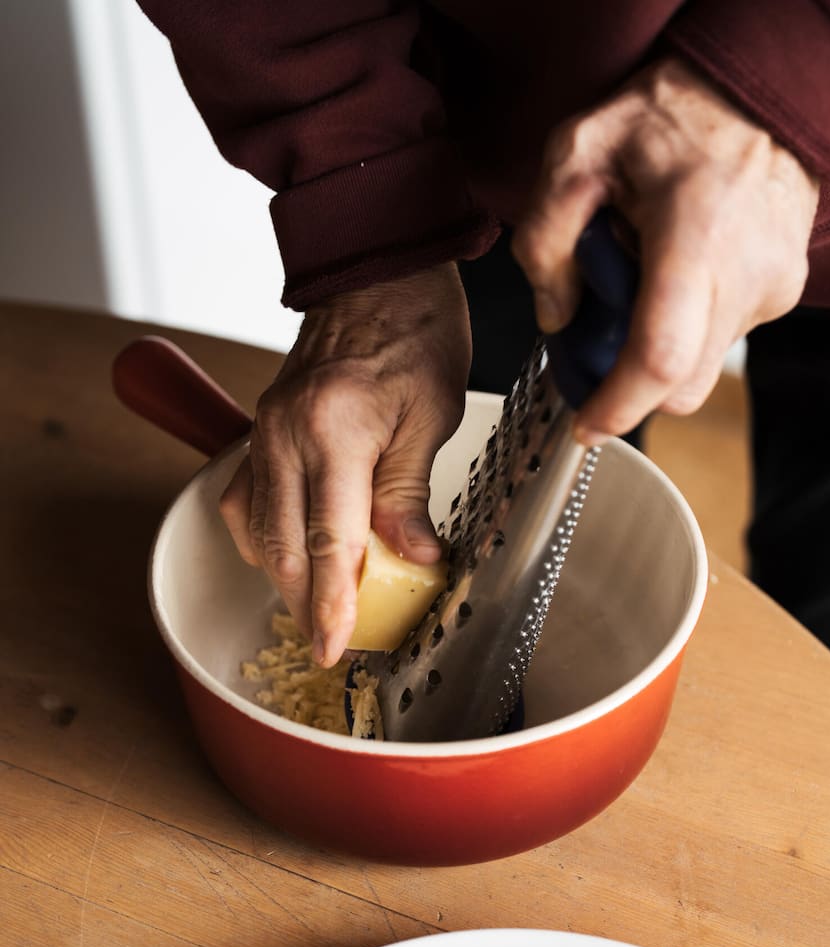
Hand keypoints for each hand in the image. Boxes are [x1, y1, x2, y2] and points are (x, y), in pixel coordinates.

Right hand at [219, 265, 470, 665]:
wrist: (377, 265)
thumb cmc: (416, 327)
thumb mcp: (433, 413)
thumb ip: (409, 492)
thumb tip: (413, 560)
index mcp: (333, 428)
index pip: (327, 542)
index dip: (329, 605)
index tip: (333, 648)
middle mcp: (285, 431)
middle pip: (282, 546)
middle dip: (304, 603)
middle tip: (331, 643)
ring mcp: (264, 428)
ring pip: (256, 528)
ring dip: (283, 574)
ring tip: (317, 606)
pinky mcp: (259, 425)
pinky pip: (246, 498)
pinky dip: (265, 536)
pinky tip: (292, 552)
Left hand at [511, 57, 818, 441]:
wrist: (764, 89)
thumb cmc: (672, 113)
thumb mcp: (577, 150)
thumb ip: (545, 238)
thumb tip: (555, 316)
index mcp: (695, 238)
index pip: (661, 357)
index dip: (618, 406)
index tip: (585, 426)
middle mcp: (746, 275)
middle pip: (680, 385)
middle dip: (629, 381)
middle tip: (596, 331)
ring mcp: (772, 290)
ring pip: (699, 366)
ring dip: (658, 344)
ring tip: (643, 274)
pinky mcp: (782, 296)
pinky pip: (721, 338)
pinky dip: (687, 323)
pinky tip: (676, 270)